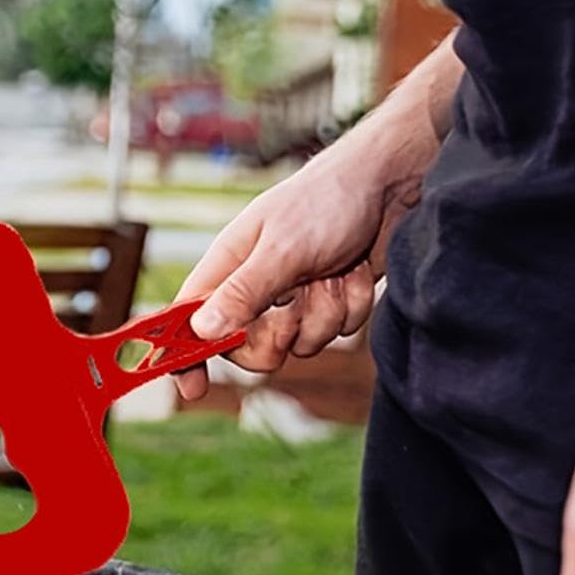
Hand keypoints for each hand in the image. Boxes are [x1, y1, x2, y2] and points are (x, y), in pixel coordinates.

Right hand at [173, 119, 431, 400]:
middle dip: (276, 338)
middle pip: (248, 347)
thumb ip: (243, 292)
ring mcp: (298, 295)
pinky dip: (351, 305)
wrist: (390, 185)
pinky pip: (339, 332)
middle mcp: (258, 284)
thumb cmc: (326, 202)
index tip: (191, 389)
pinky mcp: (332, 300)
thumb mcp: (282, 249)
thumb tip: (201, 331)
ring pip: (303, 343)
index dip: (183, 353)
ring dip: (325, 312)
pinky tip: (355, 270)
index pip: (190, 317)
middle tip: (291, 316)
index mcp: (229, 265)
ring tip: (333, 271)